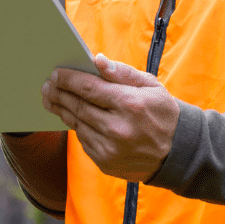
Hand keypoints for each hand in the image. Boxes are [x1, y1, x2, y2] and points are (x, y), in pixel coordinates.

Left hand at [41, 54, 178, 182]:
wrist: (178, 153)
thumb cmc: (163, 113)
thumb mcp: (150, 86)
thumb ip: (122, 73)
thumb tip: (96, 60)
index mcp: (130, 104)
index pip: (89, 88)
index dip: (69, 80)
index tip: (56, 73)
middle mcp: (118, 128)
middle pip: (78, 107)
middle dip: (59, 94)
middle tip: (47, 85)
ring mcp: (110, 149)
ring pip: (77, 125)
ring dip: (62, 110)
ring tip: (52, 98)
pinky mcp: (105, 163)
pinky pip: (83, 141)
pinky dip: (77, 127)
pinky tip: (72, 116)